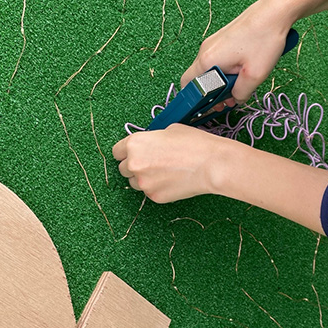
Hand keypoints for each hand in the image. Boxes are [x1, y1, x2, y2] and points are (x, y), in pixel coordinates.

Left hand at [112, 124, 228, 202]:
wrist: (211, 164)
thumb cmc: (194, 144)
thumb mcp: (168, 130)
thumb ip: (151, 140)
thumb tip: (148, 146)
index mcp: (135, 144)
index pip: (117, 152)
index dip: (126, 152)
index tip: (133, 153)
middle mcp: (134, 164)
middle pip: (123, 169)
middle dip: (135, 166)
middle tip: (152, 162)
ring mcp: (143, 183)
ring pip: (135, 182)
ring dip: (144, 178)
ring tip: (164, 171)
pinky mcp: (154, 197)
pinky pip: (149, 192)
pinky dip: (157, 187)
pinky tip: (172, 180)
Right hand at [180, 0, 327, 107]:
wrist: (274, 12)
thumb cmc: (264, 41)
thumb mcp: (254, 76)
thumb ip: (240, 94)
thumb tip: (234, 99)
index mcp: (207, 60)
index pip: (188, 86)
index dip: (196, 102)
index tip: (211, 110)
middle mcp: (204, 51)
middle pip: (197, 79)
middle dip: (211, 94)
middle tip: (228, 102)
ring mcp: (212, 43)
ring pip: (209, 70)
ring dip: (220, 83)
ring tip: (239, 87)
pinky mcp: (222, 39)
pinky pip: (217, 61)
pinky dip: (224, 71)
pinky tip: (242, 72)